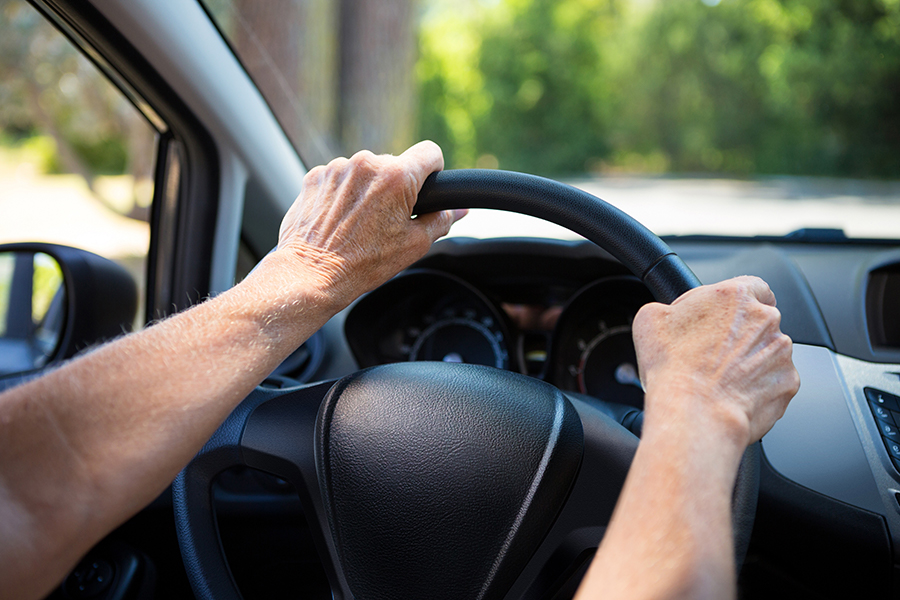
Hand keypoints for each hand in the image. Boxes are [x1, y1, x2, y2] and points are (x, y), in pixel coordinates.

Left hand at [272, 141, 464, 307]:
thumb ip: (441, 220)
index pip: (430, 152)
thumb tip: (459, 210)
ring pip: (364, 171)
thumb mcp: (413, 245)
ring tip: (358, 223)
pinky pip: (339, 178)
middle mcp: (366, 163)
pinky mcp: (315, 176)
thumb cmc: (363, 264)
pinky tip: (339, 220)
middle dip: (395, 187)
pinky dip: (342, 194)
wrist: (312, 274)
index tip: (425, 188)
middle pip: (394, 165)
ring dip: (366, 190)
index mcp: (396, 176)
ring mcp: (337, 168)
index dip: (433, 171)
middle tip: (387, 220)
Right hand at [632, 276, 799, 446]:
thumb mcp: (649, 320)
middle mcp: (766, 320)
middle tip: (713, 353)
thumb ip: (667, 307)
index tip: (728, 314)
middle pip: (760, 321)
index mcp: (736, 296)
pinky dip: (758, 387)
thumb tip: (669, 315)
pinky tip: (733, 394)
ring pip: (768, 352)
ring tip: (720, 379)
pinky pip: (774, 381)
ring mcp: (781, 353)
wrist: (695, 412)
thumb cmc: (674, 367)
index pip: (753, 286)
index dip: (739, 301)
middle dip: (741, 335)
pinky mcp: (787, 383)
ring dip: (750, 361)